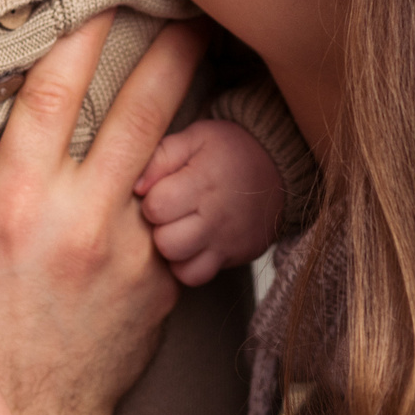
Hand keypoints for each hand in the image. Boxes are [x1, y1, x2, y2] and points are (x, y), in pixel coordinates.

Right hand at [0, 13, 203, 414]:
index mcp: (15, 204)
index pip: (54, 94)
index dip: (80, 33)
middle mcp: (80, 220)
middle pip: (140, 112)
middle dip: (170, 53)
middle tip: (191, 12)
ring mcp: (130, 251)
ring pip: (166, 162)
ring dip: (183, 118)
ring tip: (196, 75)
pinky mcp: (162, 282)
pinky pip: (171, 221)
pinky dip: (174, 193)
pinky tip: (179, 171)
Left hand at [135, 119, 283, 285]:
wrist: (279, 167)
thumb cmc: (229, 150)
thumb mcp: (195, 137)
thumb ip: (161, 155)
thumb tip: (135, 187)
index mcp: (203, 183)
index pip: (156, 207)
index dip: (150, 199)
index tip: (162, 189)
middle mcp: (217, 218)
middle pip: (165, 243)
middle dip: (159, 227)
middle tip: (170, 211)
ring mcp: (227, 242)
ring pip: (179, 266)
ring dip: (171, 249)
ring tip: (178, 228)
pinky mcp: (234, 257)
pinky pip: (197, 277)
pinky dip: (187, 265)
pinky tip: (188, 245)